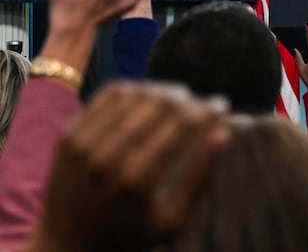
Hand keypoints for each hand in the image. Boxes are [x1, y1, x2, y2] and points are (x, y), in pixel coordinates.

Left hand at [26, 83, 229, 251]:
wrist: (65, 248)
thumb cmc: (129, 238)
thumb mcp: (173, 221)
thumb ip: (201, 177)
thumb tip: (223, 135)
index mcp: (139, 181)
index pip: (183, 124)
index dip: (208, 109)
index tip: (222, 104)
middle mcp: (109, 157)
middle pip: (161, 104)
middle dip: (190, 98)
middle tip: (202, 104)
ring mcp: (85, 143)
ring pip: (136, 94)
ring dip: (164, 91)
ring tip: (179, 99)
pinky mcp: (69, 135)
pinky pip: (108, 96)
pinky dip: (135, 89)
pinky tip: (148, 97)